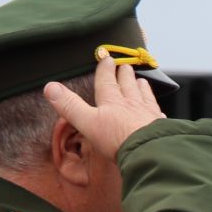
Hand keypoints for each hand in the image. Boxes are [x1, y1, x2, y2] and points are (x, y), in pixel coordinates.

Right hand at [42, 56, 164, 163]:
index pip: (107, 81)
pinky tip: (160, 111)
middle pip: (128, 85)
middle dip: (125, 75)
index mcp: (112, 101)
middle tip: (126, 65)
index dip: (105, 70)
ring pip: (145, 97)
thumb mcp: (88, 122)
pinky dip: (157, 111)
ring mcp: (149, 115)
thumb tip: (50, 87)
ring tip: (142, 81)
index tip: (107, 58)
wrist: (150, 152)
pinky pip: (159, 115)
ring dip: (142, 88)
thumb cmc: (117, 139)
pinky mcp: (161, 128)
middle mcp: (132, 104)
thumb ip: (70, 106)